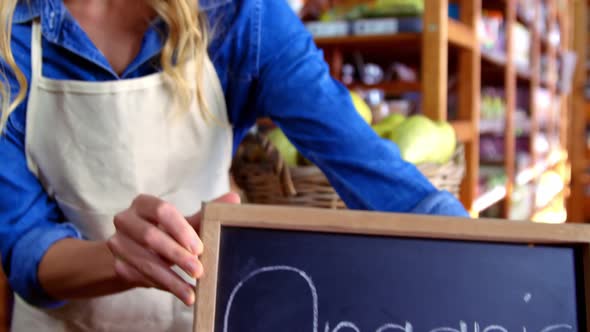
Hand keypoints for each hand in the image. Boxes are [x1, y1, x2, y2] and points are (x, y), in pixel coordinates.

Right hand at [107, 193, 240, 304]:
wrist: (137, 252)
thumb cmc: (166, 232)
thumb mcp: (184, 223)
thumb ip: (205, 213)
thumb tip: (234, 200)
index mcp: (143, 203)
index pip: (162, 210)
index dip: (181, 229)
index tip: (199, 248)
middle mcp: (125, 220)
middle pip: (150, 236)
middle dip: (177, 256)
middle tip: (199, 271)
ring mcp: (117, 243)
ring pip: (145, 262)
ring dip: (170, 278)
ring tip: (191, 291)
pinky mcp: (117, 265)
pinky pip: (141, 277)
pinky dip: (163, 285)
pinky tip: (179, 291)